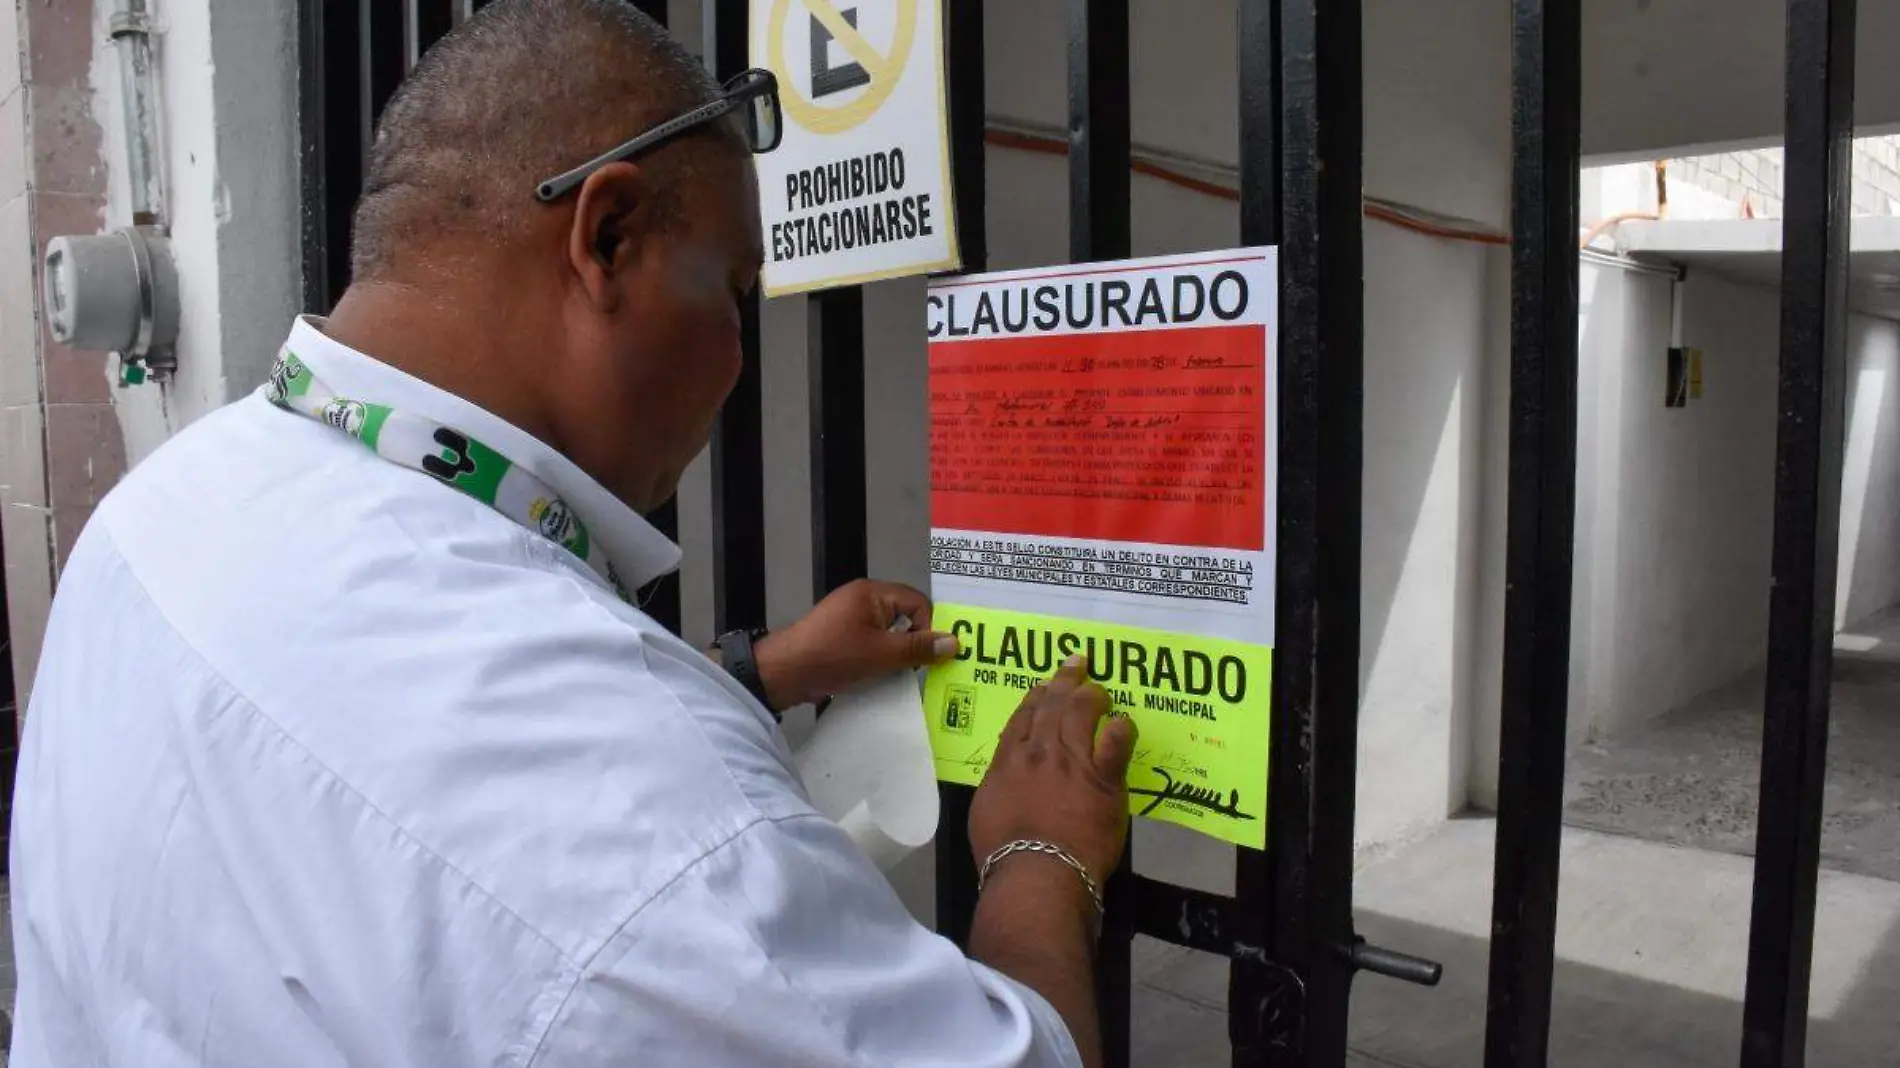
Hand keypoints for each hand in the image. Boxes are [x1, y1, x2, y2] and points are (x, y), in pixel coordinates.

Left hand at [751, 579, 959, 710]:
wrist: (783, 673)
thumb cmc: (834, 656)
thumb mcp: (881, 654)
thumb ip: (919, 648)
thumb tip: (954, 643)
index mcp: (872, 593)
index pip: (917, 602)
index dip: (928, 627)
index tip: (926, 656)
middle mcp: (862, 600)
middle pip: (904, 617)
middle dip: (914, 643)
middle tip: (919, 669)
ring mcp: (849, 619)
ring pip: (888, 634)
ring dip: (896, 655)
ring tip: (899, 676)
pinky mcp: (840, 638)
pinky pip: (871, 644)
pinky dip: (879, 659)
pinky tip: (880, 678)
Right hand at [969, 656, 1136, 889]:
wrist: (1037, 870)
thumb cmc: (1005, 852)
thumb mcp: (985, 810)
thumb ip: (999, 785)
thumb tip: (1007, 779)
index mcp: (1009, 760)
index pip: (1023, 718)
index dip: (1035, 697)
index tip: (1043, 686)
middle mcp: (1041, 752)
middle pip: (1053, 706)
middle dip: (1065, 681)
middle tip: (1076, 664)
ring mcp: (1073, 762)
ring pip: (1082, 713)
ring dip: (1092, 695)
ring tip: (1100, 688)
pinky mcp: (1104, 779)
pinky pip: (1117, 743)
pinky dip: (1121, 729)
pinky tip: (1124, 723)